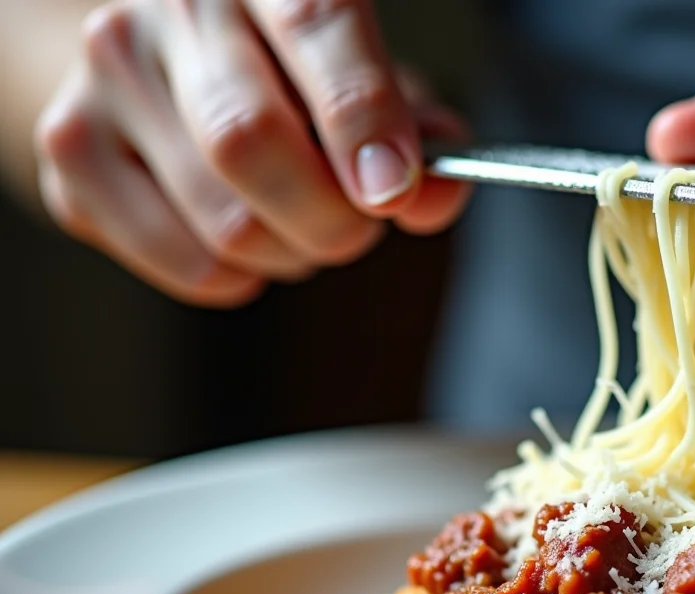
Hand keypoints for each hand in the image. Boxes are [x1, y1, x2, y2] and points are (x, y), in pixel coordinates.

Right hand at [35, 0, 468, 307]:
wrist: (165, 61)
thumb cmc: (287, 72)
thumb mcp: (369, 78)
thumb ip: (416, 133)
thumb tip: (435, 196)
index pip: (315, 25)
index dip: (362, 115)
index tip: (394, 189)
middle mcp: (171, 8)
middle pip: (248, 138)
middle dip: (331, 216)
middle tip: (358, 226)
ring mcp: (107, 79)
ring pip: (223, 220)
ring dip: (292, 254)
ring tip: (302, 227)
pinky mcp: (72, 155)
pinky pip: (188, 263)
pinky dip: (242, 278)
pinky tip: (247, 242)